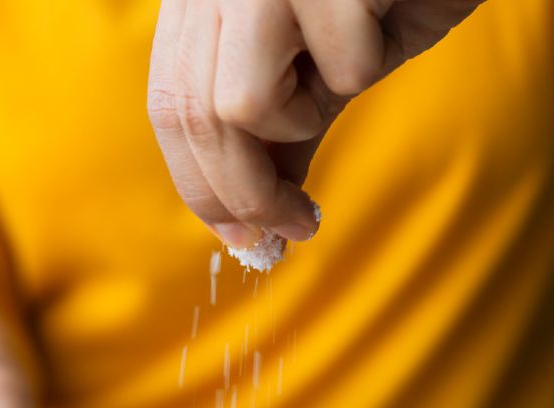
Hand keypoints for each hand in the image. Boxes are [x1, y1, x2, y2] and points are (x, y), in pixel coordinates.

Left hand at [148, 0, 482, 247]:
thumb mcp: (321, 72)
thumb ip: (281, 135)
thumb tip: (258, 216)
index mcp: (201, 1)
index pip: (170, 107)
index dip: (199, 183)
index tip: (239, 237)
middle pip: (196, 120)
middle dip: (245, 195)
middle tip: (294, 228)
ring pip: (241, 105)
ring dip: (308, 112)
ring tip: (350, 63)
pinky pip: (336, 65)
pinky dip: (370, 58)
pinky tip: (383, 12)